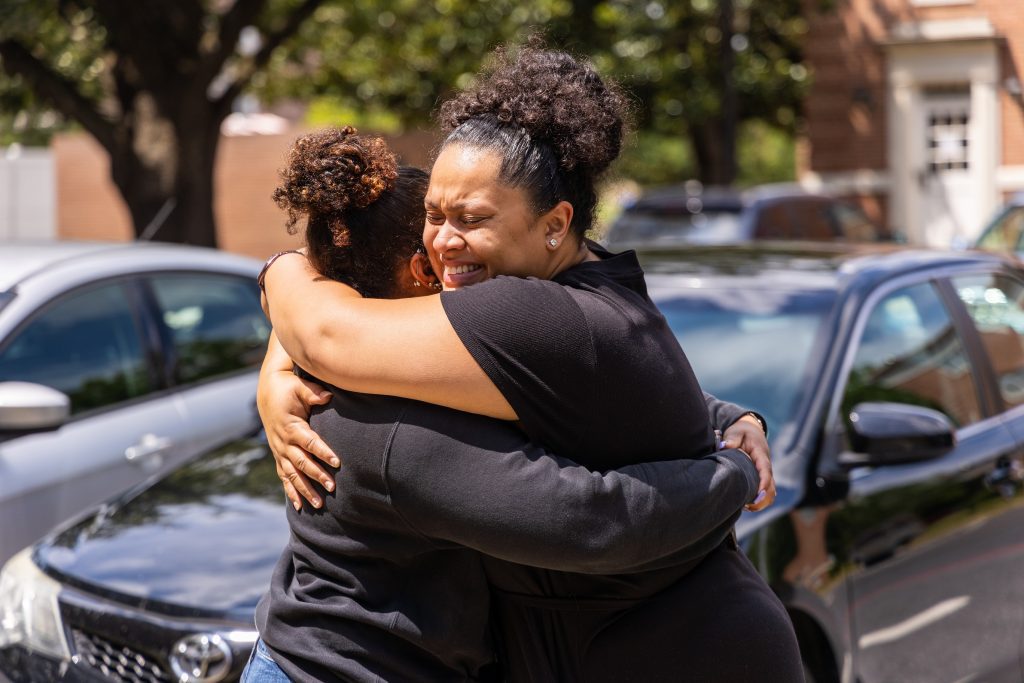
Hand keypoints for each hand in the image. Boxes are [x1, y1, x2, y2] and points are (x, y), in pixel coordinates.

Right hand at [257, 367, 336, 509]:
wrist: (268, 391)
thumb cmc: (288, 387)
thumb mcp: (300, 387)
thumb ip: (314, 393)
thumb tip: (328, 395)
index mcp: (291, 426)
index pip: (310, 442)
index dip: (323, 452)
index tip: (337, 462)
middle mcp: (284, 442)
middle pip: (302, 463)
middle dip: (317, 476)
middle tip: (332, 487)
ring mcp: (279, 450)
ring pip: (292, 474)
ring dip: (305, 490)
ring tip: (319, 505)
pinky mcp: (278, 454)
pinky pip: (284, 476)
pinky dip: (291, 491)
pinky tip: (300, 506)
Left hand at [722, 415, 774, 511]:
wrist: (749, 430)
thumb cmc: (741, 432)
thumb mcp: (736, 432)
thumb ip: (731, 439)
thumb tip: (724, 446)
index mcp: (761, 454)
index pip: (765, 470)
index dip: (763, 484)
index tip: (758, 495)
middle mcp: (766, 465)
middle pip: (771, 486)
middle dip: (763, 498)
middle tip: (747, 506)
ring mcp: (765, 472)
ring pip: (771, 491)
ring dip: (762, 501)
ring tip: (745, 507)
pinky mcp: (762, 477)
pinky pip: (766, 492)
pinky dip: (760, 500)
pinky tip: (746, 504)